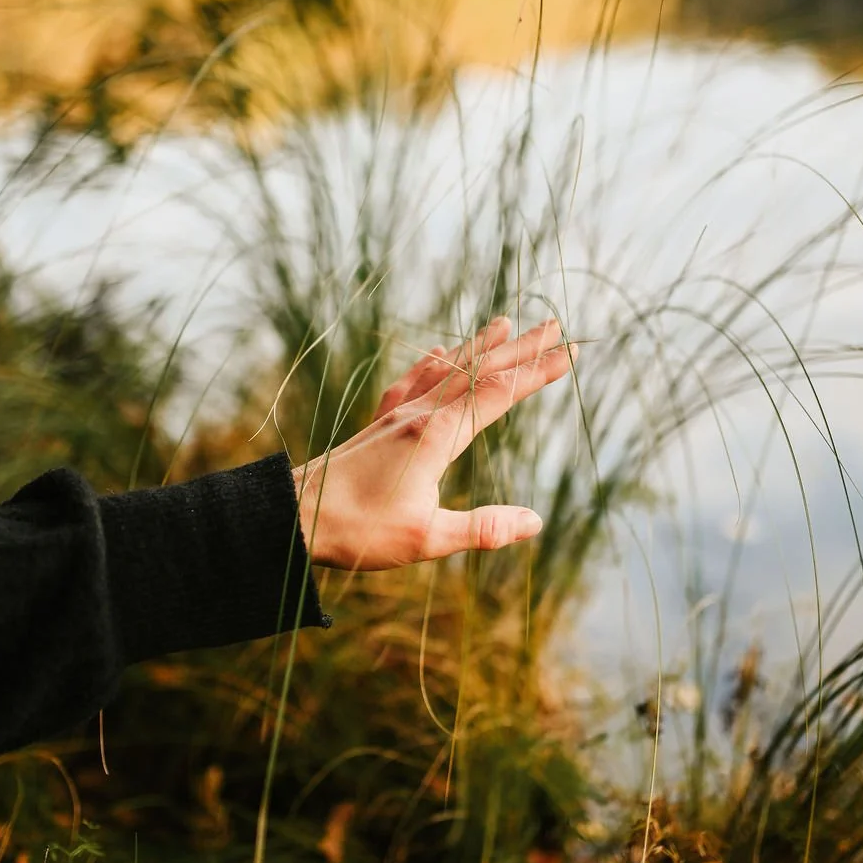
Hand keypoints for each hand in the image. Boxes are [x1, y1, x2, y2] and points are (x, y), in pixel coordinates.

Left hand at [291, 317, 575, 569]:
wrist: (294, 516)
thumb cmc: (357, 530)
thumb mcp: (425, 539)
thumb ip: (482, 528)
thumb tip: (534, 521)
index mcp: (436, 436)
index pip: (498, 395)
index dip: (536, 373)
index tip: (569, 352)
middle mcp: (418, 415)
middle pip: (478, 371)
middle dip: (519, 349)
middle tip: (554, 325)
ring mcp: (396, 415)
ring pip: (448, 369)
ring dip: (480, 347)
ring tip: (504, 323)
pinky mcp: (379, 423)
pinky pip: (415, 379)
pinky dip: (436, 361)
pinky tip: (439, 353)